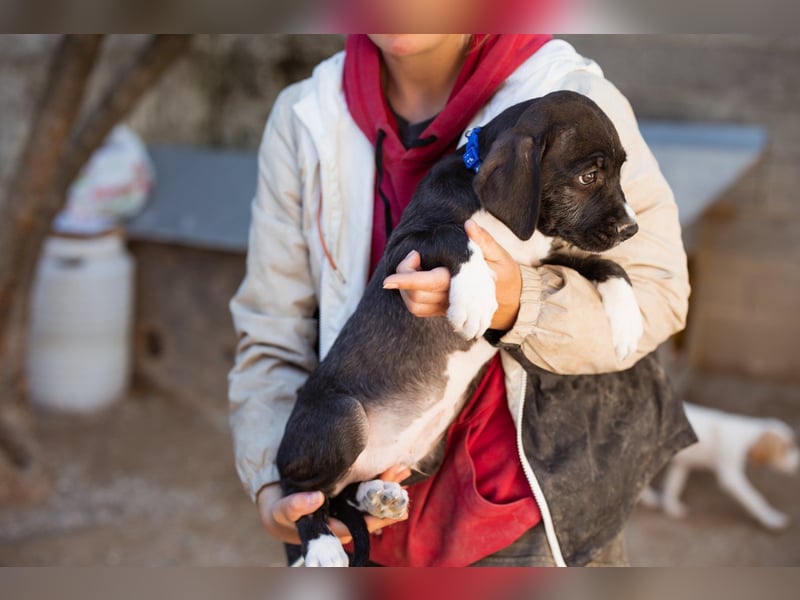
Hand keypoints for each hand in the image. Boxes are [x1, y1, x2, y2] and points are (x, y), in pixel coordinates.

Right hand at [256, 465, 411, 544]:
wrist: (279, 510)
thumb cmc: (280, 511)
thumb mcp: (281, 511)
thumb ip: (295, 507)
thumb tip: (316, 499)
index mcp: (333, 530)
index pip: (361, 525)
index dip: (379, 515)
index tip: (394, 502)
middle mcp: (344, 522)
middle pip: (371, 512)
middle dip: (388, 495)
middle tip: (400, 476)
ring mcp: (347, 509)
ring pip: (372, 500)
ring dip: (388, 484)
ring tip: (402, 469)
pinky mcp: (347, 496)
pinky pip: (368, 490)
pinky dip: (381, 479)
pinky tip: (395, 469)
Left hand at [382, 221, 521, 330]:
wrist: (513, 305)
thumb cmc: (506, 277)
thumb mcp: (501, 256)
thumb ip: (484, 241)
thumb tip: (469, 224)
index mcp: (463, 285)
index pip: (429, 283)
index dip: (406, 279)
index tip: (389, 277)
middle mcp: (452, 300)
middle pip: (415, 295)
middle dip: (404, 276)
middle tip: (414, 255)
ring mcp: (446, 309)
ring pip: (414, 305)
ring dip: (404, 288)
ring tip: (413, 267)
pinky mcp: (443, 312)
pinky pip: (418, 309)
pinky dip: (410, 296)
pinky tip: (417, 279)